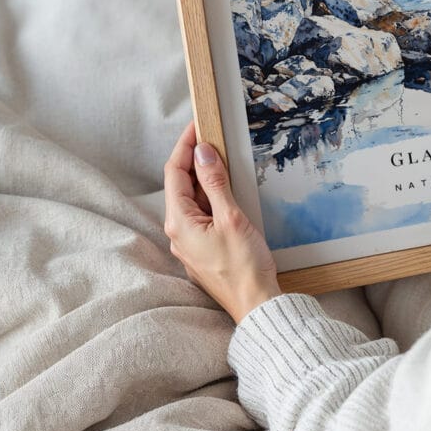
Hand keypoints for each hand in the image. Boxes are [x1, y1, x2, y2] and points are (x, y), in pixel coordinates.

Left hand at [164, 120, 281, 322]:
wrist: (255, 305)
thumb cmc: (244, 266)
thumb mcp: (231, 217)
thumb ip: (215, 183)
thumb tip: (203, 152)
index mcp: (180, 222)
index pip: (175, 172)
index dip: (185, 146)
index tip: (198, 125)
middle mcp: (178, 232)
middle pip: (180, 184)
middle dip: (194, 157)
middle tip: (212, 135)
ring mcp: (190, 242)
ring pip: (192, 198)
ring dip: (203, 176)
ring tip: (221, 155)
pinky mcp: (203, 248)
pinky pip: (201, 213)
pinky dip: (211, 194)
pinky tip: (226, 187)